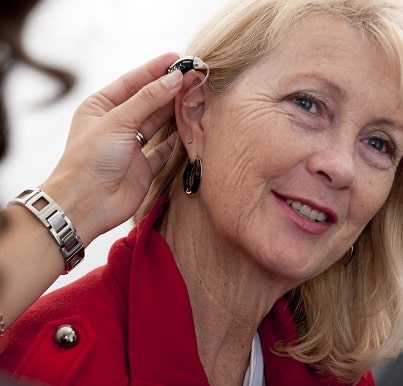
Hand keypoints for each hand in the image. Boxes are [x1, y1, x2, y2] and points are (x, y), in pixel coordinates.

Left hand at [41, 52, 182, 244]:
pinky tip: (188, 126)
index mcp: (101, 108)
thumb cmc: (90, 160)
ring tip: (194, 95)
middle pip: (148, 102)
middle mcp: (117, 126)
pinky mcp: (144, 167)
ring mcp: (131, 147)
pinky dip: (176, 139)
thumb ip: (147, 100)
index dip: (155, 69)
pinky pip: (164, 149)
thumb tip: (173, 79)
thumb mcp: (117, 121)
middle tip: (192, 76)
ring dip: (174, 111)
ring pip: (157, 124)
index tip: (178, 58)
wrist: (86, 204)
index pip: (132, 82)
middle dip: (168, 89)